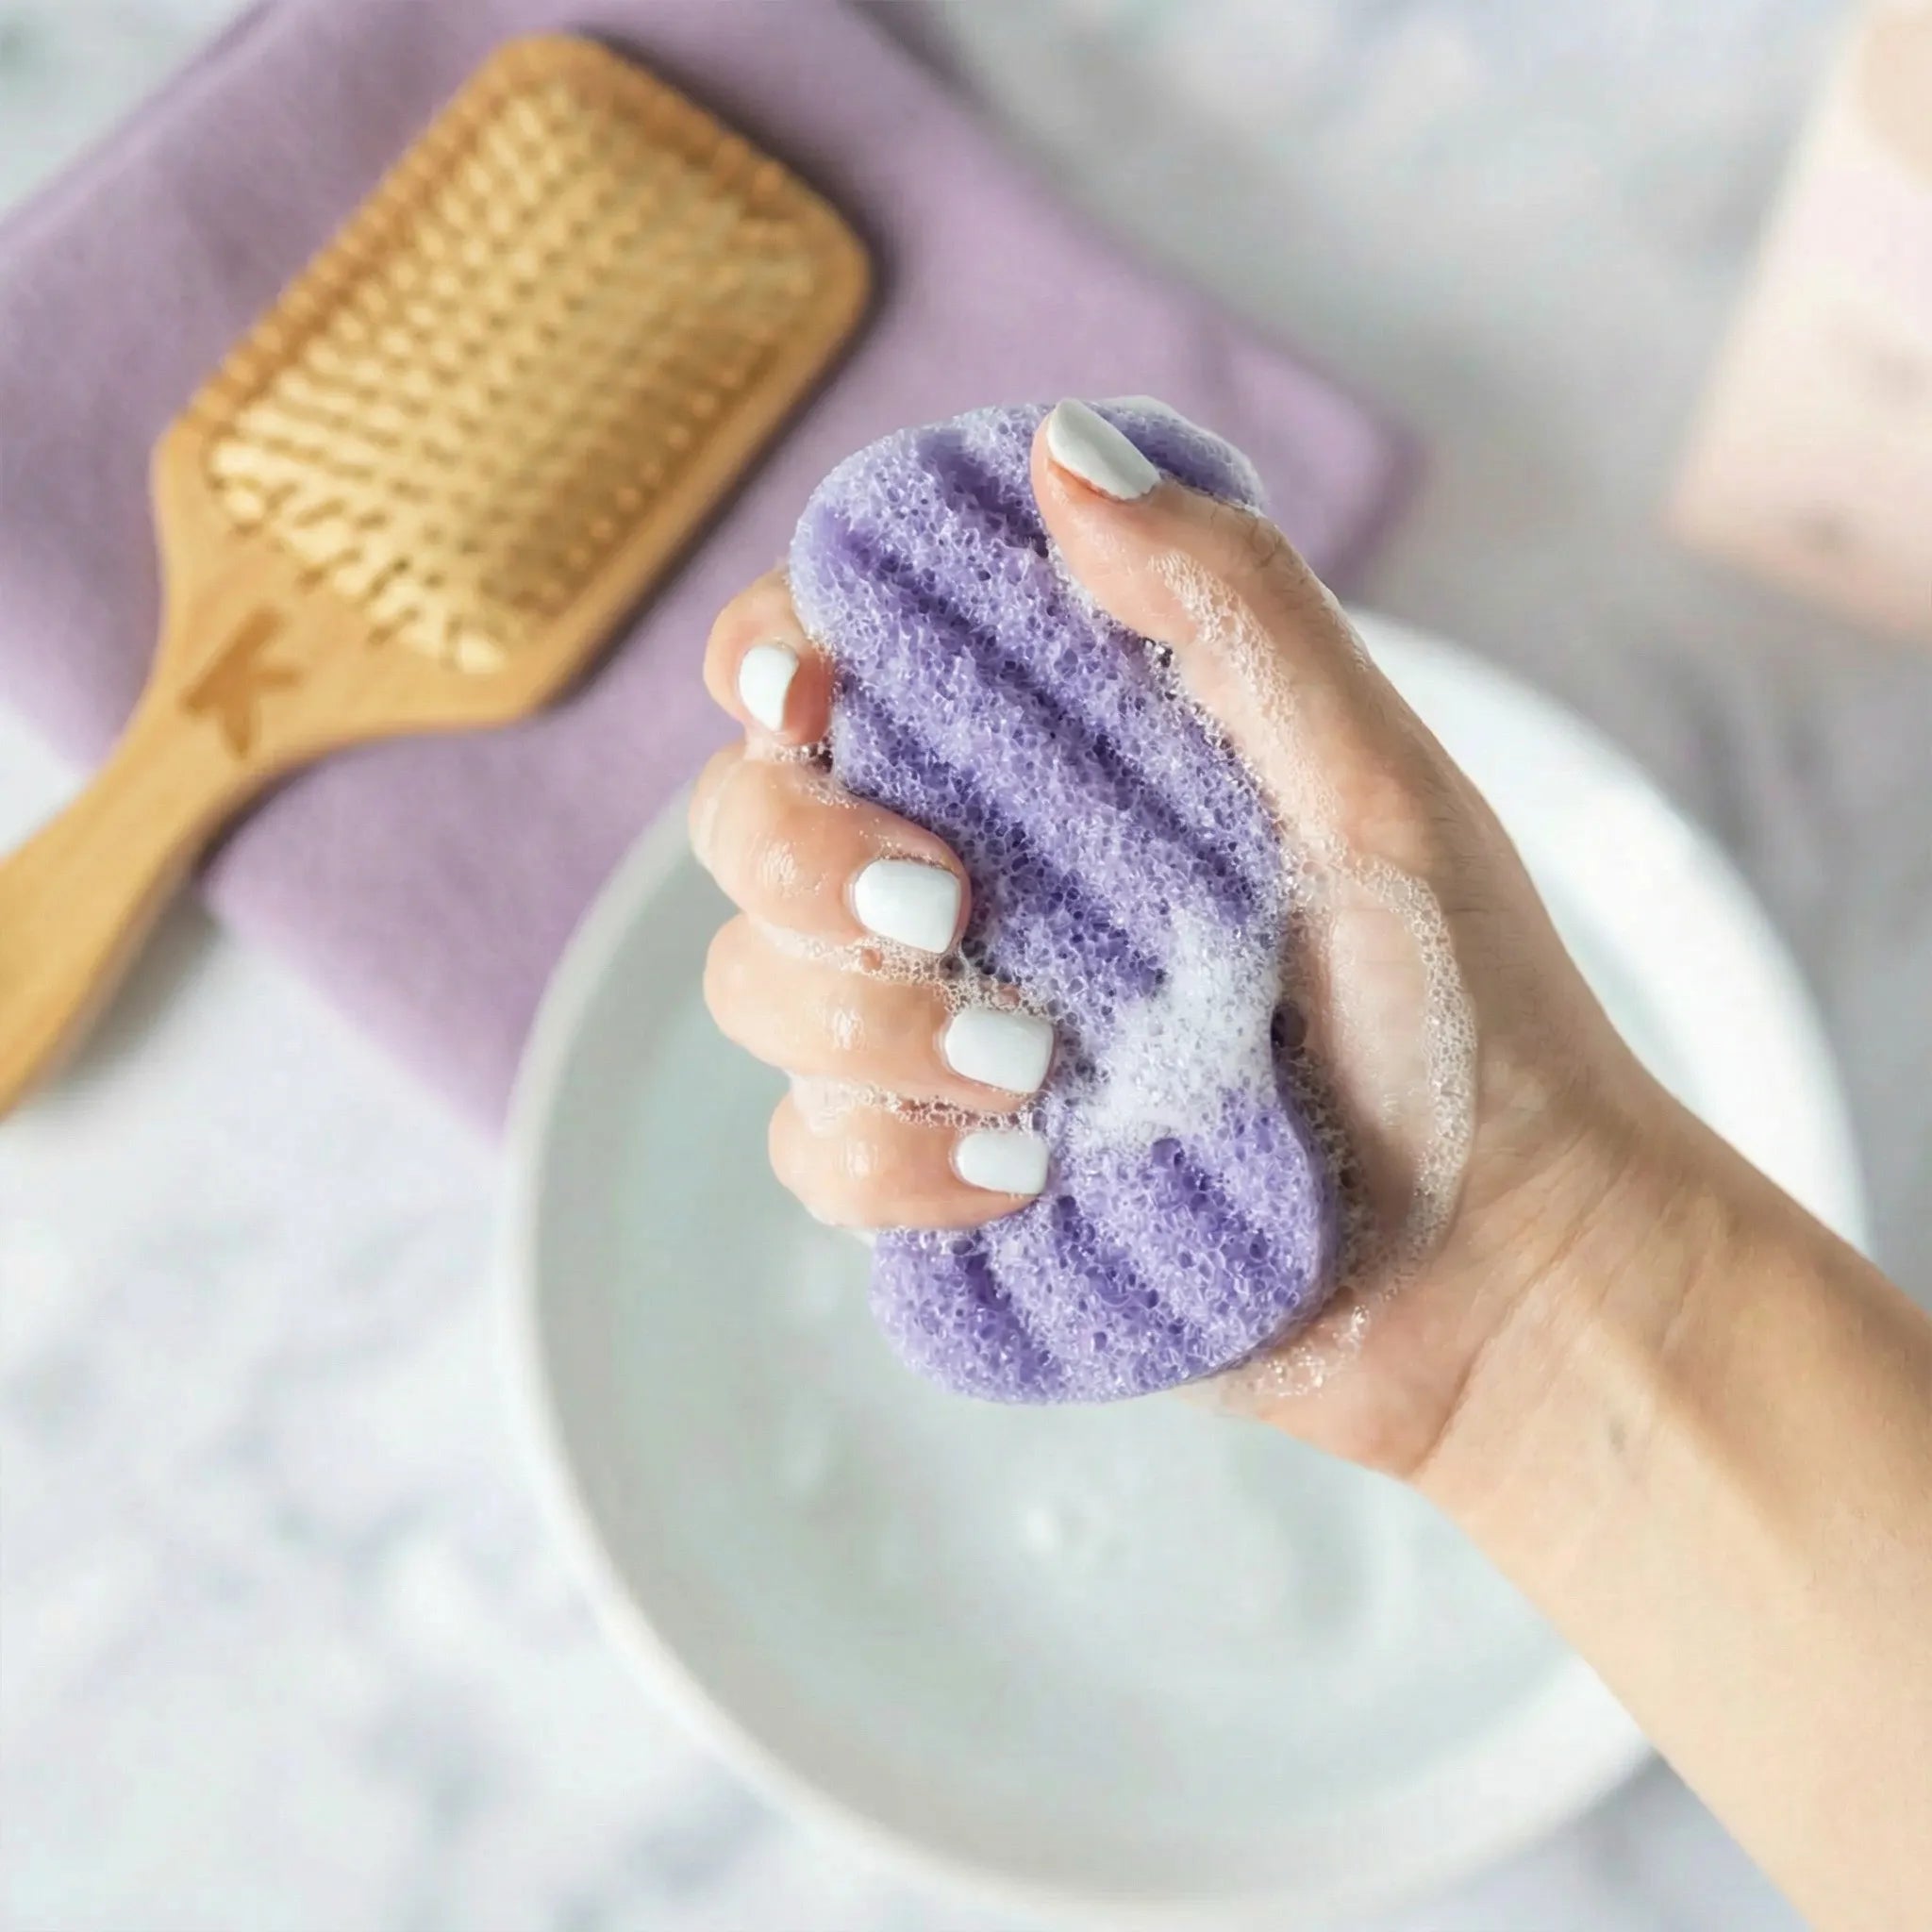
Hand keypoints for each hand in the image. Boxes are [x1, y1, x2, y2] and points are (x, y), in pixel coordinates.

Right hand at [693, 401, 1698, 1476]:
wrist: (1500, 1262)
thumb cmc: (1469, 1008)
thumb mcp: (1374, 786)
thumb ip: (1232, 609)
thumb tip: (1060, 449)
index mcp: (1059, 762)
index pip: (836, 664)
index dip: (775, 658)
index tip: (813, 696)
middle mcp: (977, 878)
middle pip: (748, 823)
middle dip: (803, 858)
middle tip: (939, 903)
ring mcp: (949, 1028)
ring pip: (760, 991)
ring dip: (866, 1027)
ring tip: (1039, 1066)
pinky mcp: (948, 1172)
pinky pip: (819, 1152)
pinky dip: (897, 1163)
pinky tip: (1029, 1174)